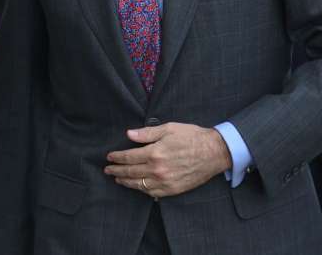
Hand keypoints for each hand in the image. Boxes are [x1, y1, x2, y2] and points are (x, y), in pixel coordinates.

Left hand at [104, 123, 231, 198]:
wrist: (214, 152)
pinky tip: (137, 187)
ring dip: (126, 182)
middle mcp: (157, 170)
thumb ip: (147, 133)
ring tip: (118, 179)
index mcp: (155, 153)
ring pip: (139, 185)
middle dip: (117, 171)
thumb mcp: (169, 128)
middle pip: (130, 172)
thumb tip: (129, 134)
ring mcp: (165, 182)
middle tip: (108, 170)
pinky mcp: (173, 190)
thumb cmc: (192, 137)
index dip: (117, 157)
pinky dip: (142, 191)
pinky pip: (152, 193)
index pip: (129, 157)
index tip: (109, 156)